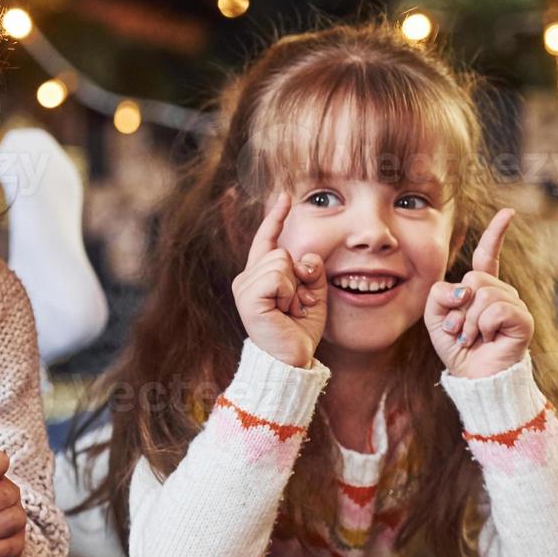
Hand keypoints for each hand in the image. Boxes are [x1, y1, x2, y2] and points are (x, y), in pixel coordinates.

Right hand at [230, 191, 327, 367]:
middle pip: (281, 251)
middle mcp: (247, 278)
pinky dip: (289, 292)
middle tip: (297, 304)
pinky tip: (284, 310)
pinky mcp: (248, 297)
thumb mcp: (313, 293)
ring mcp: (244, 287)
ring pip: (280, 261)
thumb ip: (311, 270)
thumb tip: (306, 257)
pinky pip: (278, 276)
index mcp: (260, 276)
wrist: (291, 360)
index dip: (276, 217)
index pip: (267, 239)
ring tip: (290, 310)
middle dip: (299, 277)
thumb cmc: (299, 330)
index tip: (285, 195)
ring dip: (295, 287)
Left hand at [425, 208, 533, 378]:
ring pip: (483, 294)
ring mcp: (514, 305)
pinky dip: (483, 327)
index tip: (509, 212)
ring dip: (469, 321)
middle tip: (462, 330)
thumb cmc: (457, 347)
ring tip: (474, 337)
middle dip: (459, 308)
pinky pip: (495, 309)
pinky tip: (488, 339)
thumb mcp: (435, 317)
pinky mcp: (523, 319)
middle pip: (474, 278)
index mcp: (482, 288)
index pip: (488, 256)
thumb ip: (439, 294)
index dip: (497, 234)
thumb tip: (465, 288)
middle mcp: (501, 292)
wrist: (474, 378)